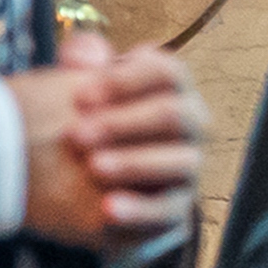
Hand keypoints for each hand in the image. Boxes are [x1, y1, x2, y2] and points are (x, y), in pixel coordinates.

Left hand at [10, 31, 203, 264]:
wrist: (85, 180)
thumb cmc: (88, 121)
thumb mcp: (81, 85)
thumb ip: (82, 58)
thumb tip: (87, 55)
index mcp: (172, 90)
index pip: (168, 73)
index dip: (126, 80)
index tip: (79, 96)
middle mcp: (191, 127)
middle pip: (176, 114)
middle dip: (125, 122)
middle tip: (76, 133)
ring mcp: (188, 169)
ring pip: (182, 162)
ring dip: (136, 163)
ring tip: (93, 167)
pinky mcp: (177, 209)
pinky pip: (170, 212)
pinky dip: (141, 210)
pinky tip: (107, 208)